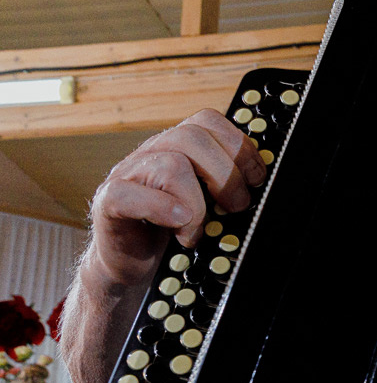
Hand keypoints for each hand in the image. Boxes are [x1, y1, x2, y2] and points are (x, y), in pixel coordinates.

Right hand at [83, 108, 265, 290]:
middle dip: (225, 174)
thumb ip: (226, 185)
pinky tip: (178, 226)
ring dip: (196, 204)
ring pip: (170, 165)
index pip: (207, 120)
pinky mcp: (108, 201)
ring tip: (199, 230)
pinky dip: (161, 209)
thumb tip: (262, 182)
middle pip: (192, 137)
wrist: (129, 262)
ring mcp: (126, 174)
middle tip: (235, 207)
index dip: (238, 146)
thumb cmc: (173, 230)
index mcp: (177, 146)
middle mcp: (151, 152)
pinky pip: (130, 193)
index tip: (256, 178)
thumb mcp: (208, 202)